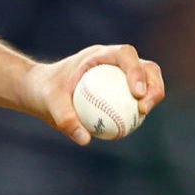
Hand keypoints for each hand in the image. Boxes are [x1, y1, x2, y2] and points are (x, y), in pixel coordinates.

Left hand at [20, 44, 165, 145]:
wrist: (41, 91)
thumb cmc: (44, 92)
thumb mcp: (49, 104)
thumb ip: (65, 120)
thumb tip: (85, 140)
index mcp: (98, 55)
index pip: (125, 54)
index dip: (136, 70)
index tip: (137, 93)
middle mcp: (113, 62)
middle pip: (145, 66)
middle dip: (153, 84)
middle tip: (144, 108)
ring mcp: (119, 74)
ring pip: (147, 81)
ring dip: (152, 96)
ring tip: (142, 115)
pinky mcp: (120, 88)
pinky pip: (135, 98)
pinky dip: (139, 109)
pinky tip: (133, 125)